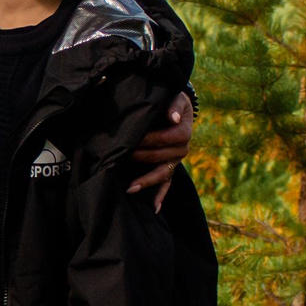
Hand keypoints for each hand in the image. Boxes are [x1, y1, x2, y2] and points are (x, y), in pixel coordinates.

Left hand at [125, 91, 196, 210]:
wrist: (175, 108)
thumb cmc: (172, 101)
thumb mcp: (176, 97)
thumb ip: (175, 104)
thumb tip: (173, 117)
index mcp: (184, 132)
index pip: (170, 138)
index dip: (153, 139)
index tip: (135, 139)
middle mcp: (182, 149)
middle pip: (162, 157)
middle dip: (141, 157)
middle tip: (121, 158)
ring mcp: (175, 161)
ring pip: (162, 174)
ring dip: (147, 182)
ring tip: (130, 188)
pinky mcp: (170, 168)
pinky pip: (167, 184)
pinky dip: (160, 196)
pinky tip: (154, 208)